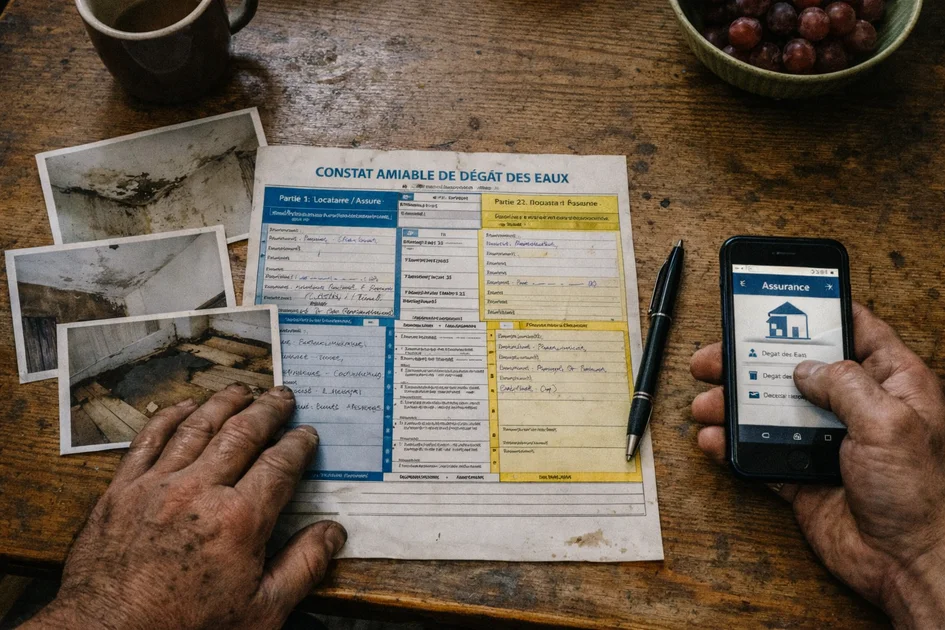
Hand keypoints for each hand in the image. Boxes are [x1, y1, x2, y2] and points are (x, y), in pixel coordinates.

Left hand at [24, 384, 345, 629]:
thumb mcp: (261, 611)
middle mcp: (199, 492)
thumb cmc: (186, 629)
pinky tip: (183, 407)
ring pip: (197, 427)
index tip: (307, 434)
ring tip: (241, 390)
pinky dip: (168, 417)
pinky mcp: (121, 492)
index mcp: (239, 520)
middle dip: (267, 410)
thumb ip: (303, 567)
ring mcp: (156, 487)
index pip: (279, 464)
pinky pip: (148, 440)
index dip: (298, 444)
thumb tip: (332, 533)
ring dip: (223, 403)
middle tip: (281, 396)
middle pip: (242, 433)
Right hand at [690, 303, 944, 628]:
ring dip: (733, 403)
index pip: (856, 331)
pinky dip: (731, 444)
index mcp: (892, 385)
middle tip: (715, 357)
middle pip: (797, 370)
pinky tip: (713, 439)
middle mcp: (858, 408)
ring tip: (706, 403)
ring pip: (771, 409)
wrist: (908, 564)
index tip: (779, 303)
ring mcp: (827, 441)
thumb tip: (806, 368)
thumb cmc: (920, 496)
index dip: (819, 314)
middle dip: (752, 361)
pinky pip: (759, 451)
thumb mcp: (889, 424)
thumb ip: (846, 385)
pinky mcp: (803, 474)